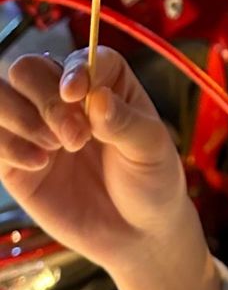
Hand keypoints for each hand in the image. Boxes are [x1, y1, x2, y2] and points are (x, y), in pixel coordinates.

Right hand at [0, 48, 190, 274]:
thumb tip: (97, 98)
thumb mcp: (151, 148)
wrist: (135, 231)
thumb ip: (124, 122)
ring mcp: (36, 126)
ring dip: (20, 116)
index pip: (79, 58)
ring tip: (53, 148)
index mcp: (103, 80)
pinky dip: (9, 145)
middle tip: (76, 137)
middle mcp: (64, 95)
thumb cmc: (149, 179)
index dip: (74, 71)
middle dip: (47, 100)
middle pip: (30, 69)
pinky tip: (40, 164)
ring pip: (1, 95)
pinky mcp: (15, 160)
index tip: (77, 94)